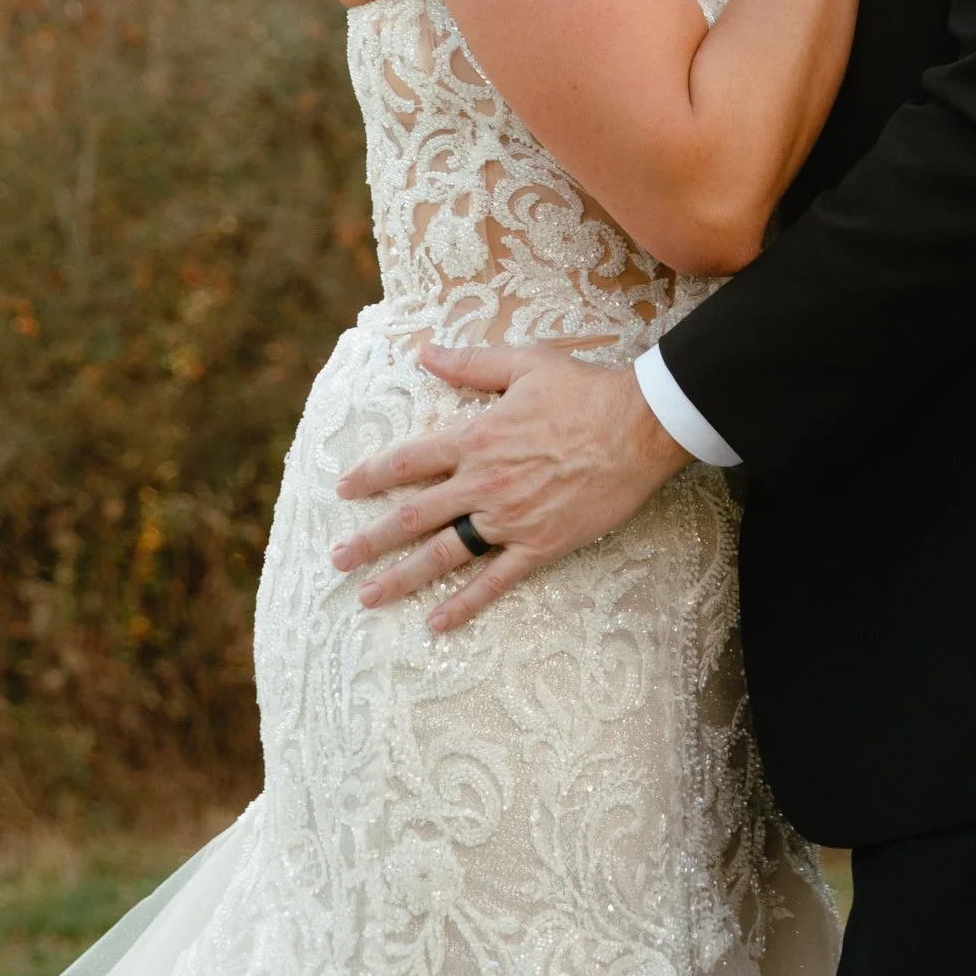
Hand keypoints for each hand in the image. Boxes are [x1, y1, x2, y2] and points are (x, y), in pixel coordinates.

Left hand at [330, 342, 684, 632]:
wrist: (638, 428)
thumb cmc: (583, 390)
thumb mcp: (523, 364)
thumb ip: (470, 365)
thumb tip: (425, 353)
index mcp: (476, 438)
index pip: (409, 461)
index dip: (372, 476)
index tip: (344, 490)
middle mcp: (484, 483)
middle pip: (414, 515)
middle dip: (371, 540)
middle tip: (337, 561)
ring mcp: (510, 520)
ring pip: (444, 554)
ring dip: (402, 577)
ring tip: (368, 596)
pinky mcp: (540, 546)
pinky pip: (494, 581)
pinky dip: (464, 605)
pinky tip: (436, 622)